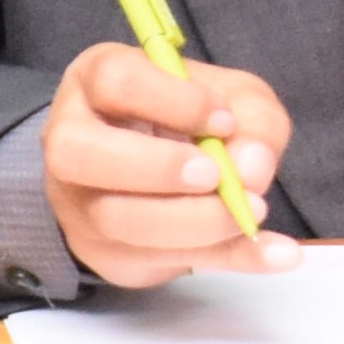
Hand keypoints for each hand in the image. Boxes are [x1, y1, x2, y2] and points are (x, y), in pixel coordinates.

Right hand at [37, 39, 295, 290]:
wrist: (161, 174)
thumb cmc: (190, 121)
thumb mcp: (233, 100)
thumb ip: (253, 121)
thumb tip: (251, 168)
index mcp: (94, 83)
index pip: (114, 82)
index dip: (172, 101)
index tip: (224, 121)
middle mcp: (69, 140)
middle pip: (78, 152)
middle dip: (155, 167)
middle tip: (215, 176)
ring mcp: (78, 202)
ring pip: (112, 218)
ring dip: (191, 221)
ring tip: (250, 214)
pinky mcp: (105, 252)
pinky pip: (157, 261)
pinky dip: (226, 258)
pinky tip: (274, 253)